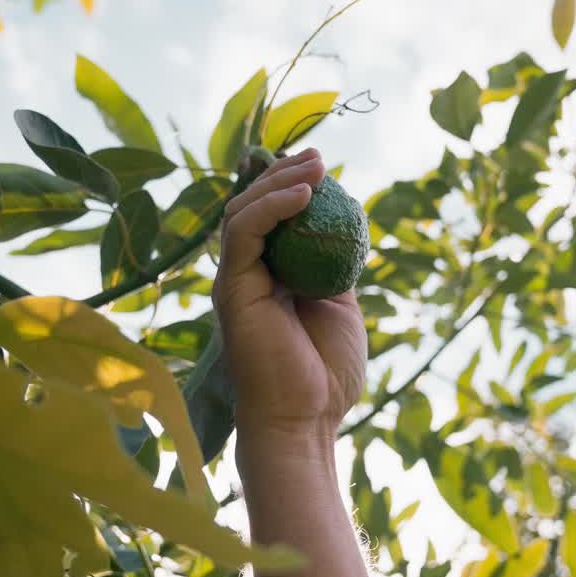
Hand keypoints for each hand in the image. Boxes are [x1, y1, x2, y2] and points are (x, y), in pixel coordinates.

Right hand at [213, 148, 366, 451]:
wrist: (305, 419)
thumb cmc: (325, 375)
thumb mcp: (340, 306)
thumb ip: (334, 267)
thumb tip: (345, 228)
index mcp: (271, 278)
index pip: (271, 218)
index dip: (292, 187)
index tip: (324, 167)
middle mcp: (247, 274)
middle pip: (254, 207)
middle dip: (287, 175)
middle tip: (320, 157)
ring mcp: (236, 281)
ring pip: (243, 212)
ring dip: (279, 184)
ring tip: (316, 168)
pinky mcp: (230, 288)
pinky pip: (243, 233)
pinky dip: (270, 207)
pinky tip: (302, 196)